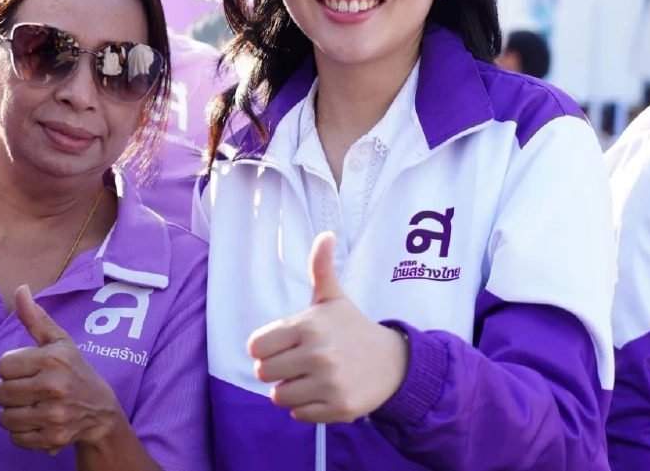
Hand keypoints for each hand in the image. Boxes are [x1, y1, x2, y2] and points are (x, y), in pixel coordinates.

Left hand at [0, 285, 124, 454]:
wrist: (101, 410)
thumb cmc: (75, 370)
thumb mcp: (59, 342)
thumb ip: (36, 318)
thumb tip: (20, 289)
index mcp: (53, 359)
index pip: (2, 366)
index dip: (10, 368)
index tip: (26, 370)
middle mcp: (54, 386)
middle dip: (8, 392)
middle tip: (27, 390)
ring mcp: (54, 415)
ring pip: (4, 418)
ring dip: (12, 414)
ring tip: (30, 406)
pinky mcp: (53, 438)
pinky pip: (15, 438)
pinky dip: (22, 433)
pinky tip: (37, 422)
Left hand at [248, 232, 408, 422]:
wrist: (393, 362)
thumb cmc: (352, 328)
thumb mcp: (333, 298)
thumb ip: (321, 267)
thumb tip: (326, 234)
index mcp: (308, 325)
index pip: (256, 347)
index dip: (266, 348)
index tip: (285, 345)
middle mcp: (318, 354)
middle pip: (263, 373)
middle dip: (277, 370)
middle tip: (299, 363)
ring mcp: (329, 383)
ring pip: (279, 397)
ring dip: (291, 390)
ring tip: (312, 378)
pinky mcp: (338, 408)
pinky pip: (298, 415)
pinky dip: (307, 408)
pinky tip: (324, 392)